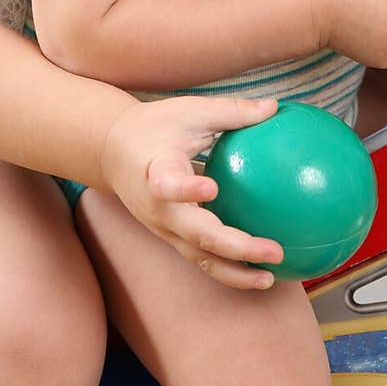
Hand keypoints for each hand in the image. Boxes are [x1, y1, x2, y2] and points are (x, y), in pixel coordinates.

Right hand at [99, 95, 284, 289]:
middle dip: (236, 247)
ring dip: (236, 272)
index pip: (167, 185)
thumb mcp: (190, 110)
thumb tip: (274, 107)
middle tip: (274, 250)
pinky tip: (262, 272)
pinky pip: (202, 258)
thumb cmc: (155, 126)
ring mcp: (164, 229)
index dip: (187, 189)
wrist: (111, 152)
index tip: (211, 188)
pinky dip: (230, 269)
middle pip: (196, 235)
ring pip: (200, 258)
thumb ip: (231, 111)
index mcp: (156, 173)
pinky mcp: (172, 238)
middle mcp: (158, 209)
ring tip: (271, 278)